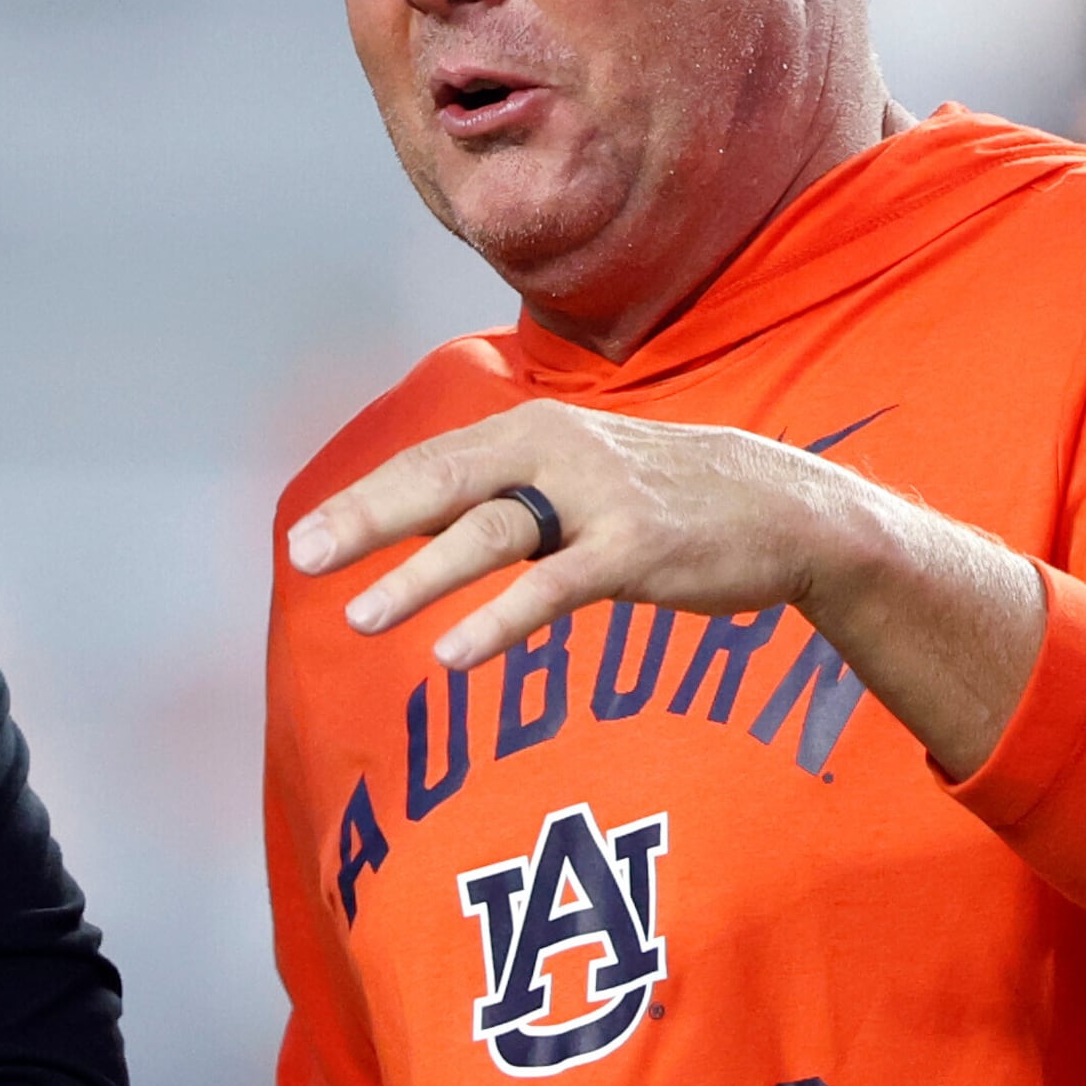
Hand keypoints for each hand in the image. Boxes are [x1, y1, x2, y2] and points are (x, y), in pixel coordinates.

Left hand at [288, 401, 872, 664]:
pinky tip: (455, 654)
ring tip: (362, 616)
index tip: (303, 539)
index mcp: (532, 431)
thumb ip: (498, 490)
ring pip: (491, 532)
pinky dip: (501, 621)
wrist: (782, 507)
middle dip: (368, 521)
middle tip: (304, 558)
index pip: (429, 463)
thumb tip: (407, 519)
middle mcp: (556, 451)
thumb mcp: (572, 475)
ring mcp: (598, 499)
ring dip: (421, 576)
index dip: (364, 499)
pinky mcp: (637, 550)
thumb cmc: (660, 495)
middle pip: (442, 482)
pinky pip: (555, 588)